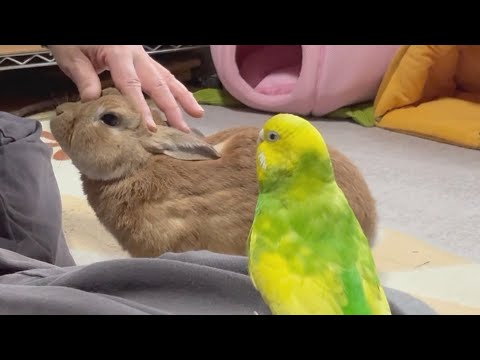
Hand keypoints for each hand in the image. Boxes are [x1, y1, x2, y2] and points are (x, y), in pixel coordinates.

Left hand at [48, 45, 203, 131]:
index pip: (132, 84)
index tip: (152, 128)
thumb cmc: (72, 37)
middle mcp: (136, 54)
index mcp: (118, 52)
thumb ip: (84, 78)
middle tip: (183, 129)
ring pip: (167, 77)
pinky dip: (175, 89)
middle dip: (173, 108)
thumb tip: (94, 102)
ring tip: (198, 114)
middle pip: (158, 83)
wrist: (80, 25)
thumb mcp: (70, 55)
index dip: (142, 108)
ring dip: (183, 97)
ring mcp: (142, 56)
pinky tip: (185, 101)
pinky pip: (162, 75)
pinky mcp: (142, 60)